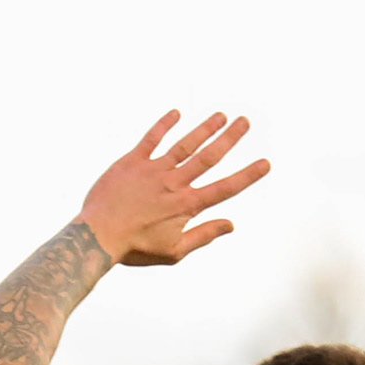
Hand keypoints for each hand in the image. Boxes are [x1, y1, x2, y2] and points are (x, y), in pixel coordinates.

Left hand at [78, 112, 268, 268]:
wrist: (98, 236)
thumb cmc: (135, 248)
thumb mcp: (174, 251)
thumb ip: (204, 235)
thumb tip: (231, 225)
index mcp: (187, 205)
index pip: (224, 188)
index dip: (247, 175)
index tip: (265, 163)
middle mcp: (174, 183)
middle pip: (208, 157)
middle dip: (229, 138)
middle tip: (245, 122)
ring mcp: (154, 170)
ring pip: (185, 144)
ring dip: (204, 128)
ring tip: (220, 115)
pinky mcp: (132, 162)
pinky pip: (151, 139)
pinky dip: (163, 125)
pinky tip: (176, 113)